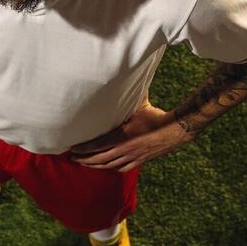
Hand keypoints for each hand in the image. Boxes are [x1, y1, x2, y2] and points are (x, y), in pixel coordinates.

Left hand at [69, 101, 193, 171]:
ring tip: (84, 163)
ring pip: (109, 165)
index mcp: (122, 137)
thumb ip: (127, 95)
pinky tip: (106, 167)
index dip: (82, 149)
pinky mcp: (139, 161)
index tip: (71, 149)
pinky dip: (110, 168)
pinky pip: (121, 168)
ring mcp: (132, 157)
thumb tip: (120, 76)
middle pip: (99, 159)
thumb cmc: (155, 115)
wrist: (174, 130)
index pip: (96, 146)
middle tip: (72, 158)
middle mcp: (125, 150)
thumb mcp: (138, 104)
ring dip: (95, 165)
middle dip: (84, 160)